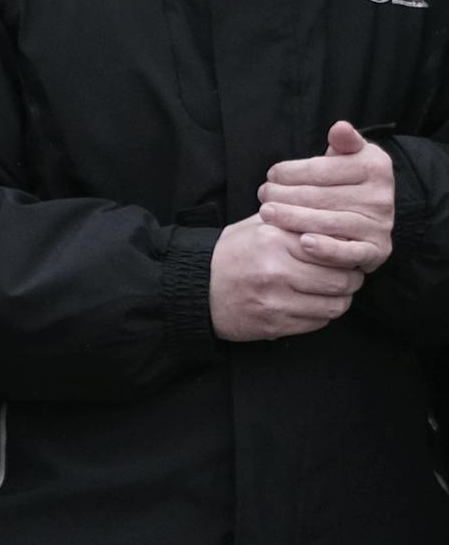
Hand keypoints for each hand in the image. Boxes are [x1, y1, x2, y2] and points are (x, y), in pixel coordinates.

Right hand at [209, 214, 361, 340]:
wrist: (194, 288)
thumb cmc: (229, 254)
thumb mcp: (255, 226)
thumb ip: (292, 220)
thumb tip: (333, 220)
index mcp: (272, 239)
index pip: (333, 248)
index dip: (347, 253)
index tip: (347, 254)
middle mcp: (275, 269)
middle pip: (341, 280)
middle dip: (350, 279)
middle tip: (346, 275)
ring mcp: (275, 300)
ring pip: (335, 305)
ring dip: (339, 299)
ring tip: (330, 291)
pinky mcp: (274, 324)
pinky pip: (318, 323)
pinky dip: (322, 314)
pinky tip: (311, 304)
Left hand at [258, 121, 395, 271]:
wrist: (366, 217)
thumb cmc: (344, 180)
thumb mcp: (346, 155)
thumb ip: (343, 142)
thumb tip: (340, 127)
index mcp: (376, 167)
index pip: (321, 169)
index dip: (290, 172)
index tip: (271, 175)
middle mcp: (382, 197)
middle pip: (320, 196)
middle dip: (284, 195)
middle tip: (262, 195)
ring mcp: (380, 226)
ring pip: (328, 222)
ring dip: (293, 218)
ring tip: (267, 213)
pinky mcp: (377, 251)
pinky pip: (350, 252)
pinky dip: (327, 249)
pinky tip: (304, 243)